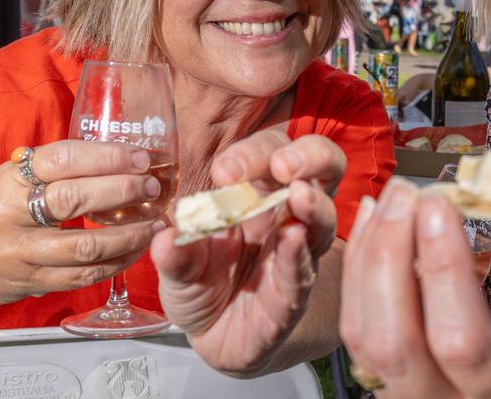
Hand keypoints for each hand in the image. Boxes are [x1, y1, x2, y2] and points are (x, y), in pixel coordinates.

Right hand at [0, 141, 163, 314]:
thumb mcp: (5, 181)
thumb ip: (49, 170)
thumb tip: (112, 154)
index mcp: (7, 182)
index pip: (61, 160)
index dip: (105, 156)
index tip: (138, 157)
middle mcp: (10, 217)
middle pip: (74, 200)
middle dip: (122, 191)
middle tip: (152, 187)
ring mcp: (20, 255)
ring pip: (84, 246)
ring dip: (129, 235)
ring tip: (156, 222)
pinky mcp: (32, 283)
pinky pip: (82, 276)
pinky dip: (116, 263)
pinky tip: (136, 250)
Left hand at [151, 128, 344, 375]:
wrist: (214, 337)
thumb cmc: (203, 286)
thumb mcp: (178, 267)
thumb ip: (175, 255)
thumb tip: (166, 238)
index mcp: (257, 194)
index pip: (270, 155)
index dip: (254, 153)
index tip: (224, 170)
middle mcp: (286, 215)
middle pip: (320, 168)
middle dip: (309, 156)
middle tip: (283, 165)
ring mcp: (297, 253)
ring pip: (324, 217)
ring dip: (315, 202)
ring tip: (299, 194)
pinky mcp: (294, 293)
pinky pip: (304, 269)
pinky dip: (299, 254)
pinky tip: (293, 239)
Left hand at [340, 179, 490, 397]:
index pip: (462, 340)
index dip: (445, 270)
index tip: (442, 205)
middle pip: (394, 340)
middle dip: (391, 255)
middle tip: (409, 191)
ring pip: (363, 335)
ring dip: (369, 256)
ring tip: (392, 198)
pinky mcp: (381, 384)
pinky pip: (355, 331)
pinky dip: (358, 270)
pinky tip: (375, 223)